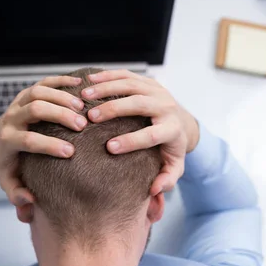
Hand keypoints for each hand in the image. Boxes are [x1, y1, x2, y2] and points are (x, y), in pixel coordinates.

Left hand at [0, 76, 87, 204]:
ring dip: (62, 98)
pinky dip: (62, 81)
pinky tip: (81, 85)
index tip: (70, 152)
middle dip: (59, 115)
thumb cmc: (11, 163)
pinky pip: (45, 81)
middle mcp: (12, 118)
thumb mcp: (10, 182)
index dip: (48, 145)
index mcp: (8, 141)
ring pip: (39, 91)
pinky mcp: (28, 92)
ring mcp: (19, 102)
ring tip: (84, 108)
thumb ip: (17, 196)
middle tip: (82, 126)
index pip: (27, 140)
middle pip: (34, 109)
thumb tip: (29, 200)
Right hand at [81, 70, 198, 194]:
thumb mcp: (174, 167)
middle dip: (114, 109)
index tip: (109, 148)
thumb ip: (166, 180)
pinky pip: (126, 75)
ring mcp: (157, 90)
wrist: (182, 122)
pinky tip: (88, 80)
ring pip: (131, 85)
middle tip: (90, 118)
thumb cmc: (172, 148)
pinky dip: (107, 76)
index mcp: (172, 129)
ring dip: (105, 89)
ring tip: (83, 97)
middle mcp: (166, 106)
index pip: (152, 135)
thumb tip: (155, 190)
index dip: (131, 141)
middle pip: (140, 104)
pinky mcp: (148, 81)